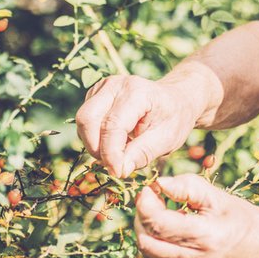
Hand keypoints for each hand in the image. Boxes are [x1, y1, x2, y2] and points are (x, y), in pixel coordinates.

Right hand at [75, 75, 203, 177]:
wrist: (176, 100)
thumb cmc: (174, 119)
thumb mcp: (167, 139)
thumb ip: (142, 153)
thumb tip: (120, 170)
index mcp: (137, 92)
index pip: (112, 125)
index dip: (110, 153)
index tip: (117, 172)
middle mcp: (115, 85)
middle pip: (87, 119)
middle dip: (96, 148)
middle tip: (115, 165)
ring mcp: (103, 88)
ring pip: (83, 121)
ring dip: (95, 143)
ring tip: (121, 150)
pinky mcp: (95, 95)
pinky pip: (86, 121)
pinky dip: (96, 137)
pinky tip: (116, 140)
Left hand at [133, 174, 258, 257]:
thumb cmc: (252, 225)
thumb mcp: (223, 200)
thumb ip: (190, 188)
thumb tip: (160, 183)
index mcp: (202, 236)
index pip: (155, 221)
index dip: (146, 201)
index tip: (152, 188)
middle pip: (145, 241)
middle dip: (140, 217)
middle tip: (151, 200)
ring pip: (149, 256)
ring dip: (146, 234)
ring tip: (159, 216)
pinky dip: (157, 247)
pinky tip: (172, 233)